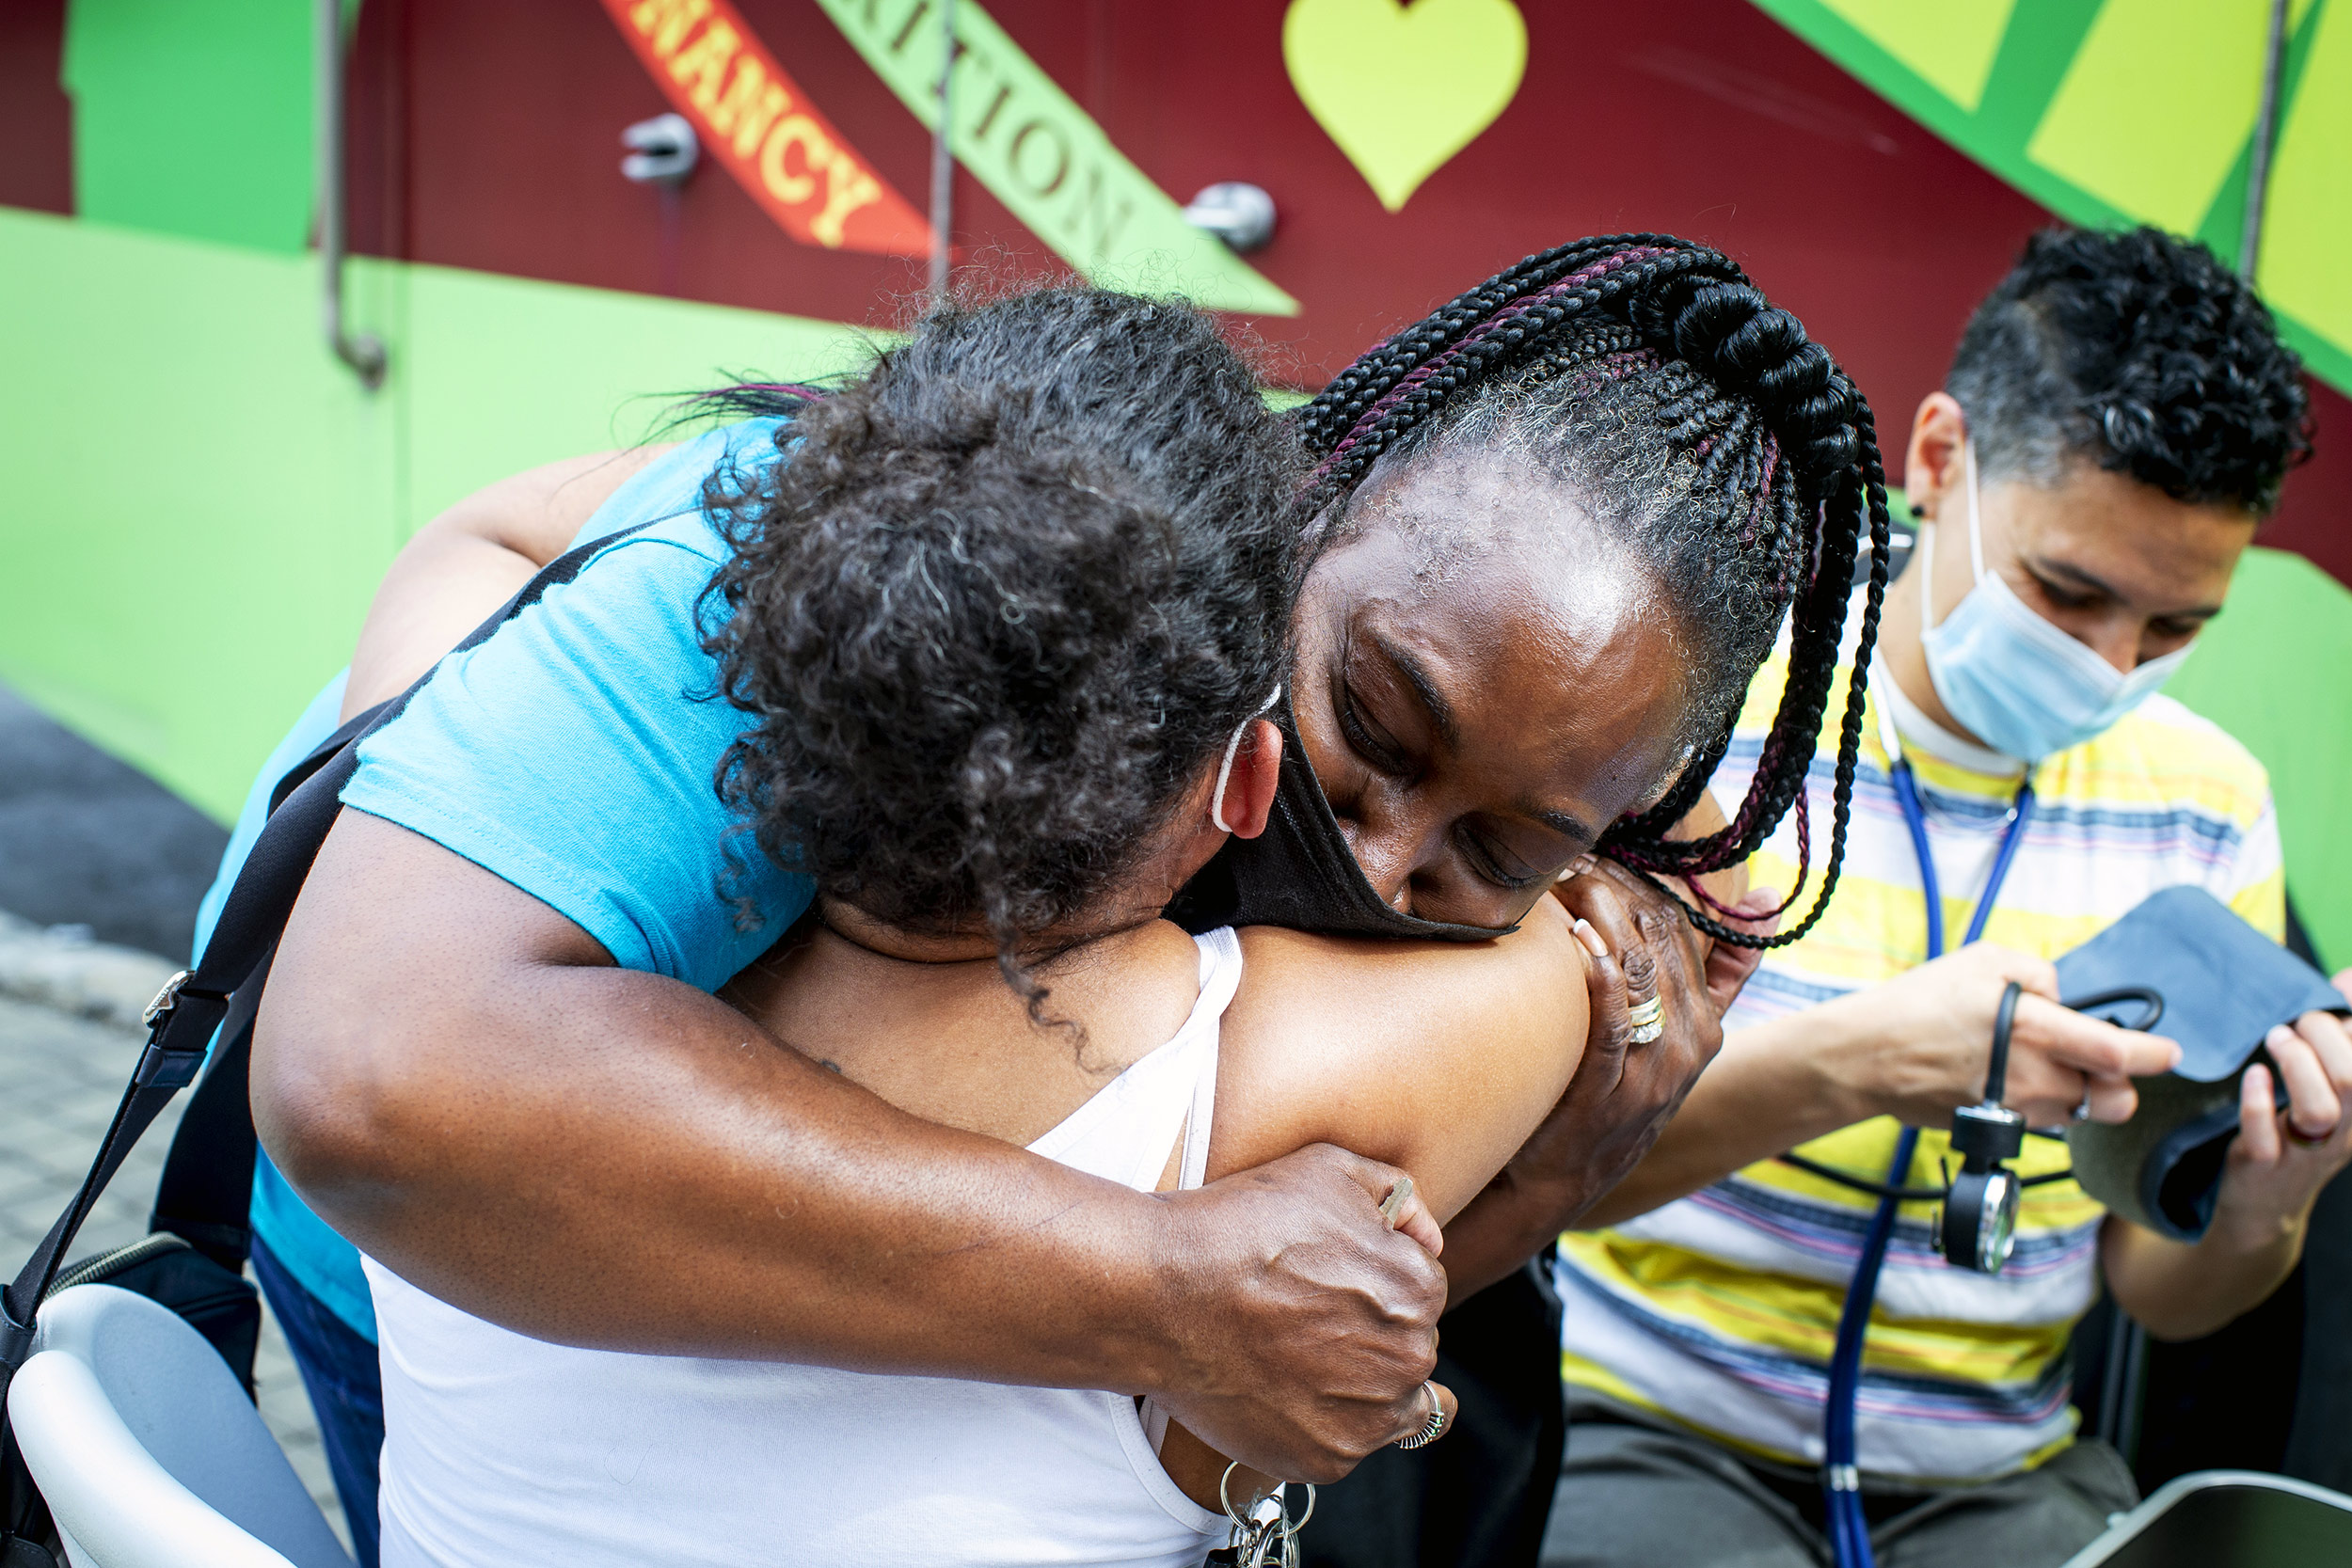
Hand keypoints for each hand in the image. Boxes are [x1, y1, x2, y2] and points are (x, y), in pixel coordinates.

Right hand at [1149, 1143, 1455, 1482]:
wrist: (1161, 1293)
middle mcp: (1408, 1358)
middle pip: (1409, 1347)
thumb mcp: (1329, 1167)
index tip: (1327, 1277)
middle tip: (1307, 1316)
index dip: (1373, 1277)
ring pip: (1391, 1405)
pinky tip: (1282, 1389)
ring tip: (1300, 1357)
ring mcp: (1368, 1417)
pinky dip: (1322, 1422)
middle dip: (1372, 1332)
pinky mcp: (1326, 1459)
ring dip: (1361, 1385)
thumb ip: (1398, 1196)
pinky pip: (1346, 1443)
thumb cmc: (1241, 1223)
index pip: (1420, 1289)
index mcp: (1418, 1289)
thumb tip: (1428, 1238)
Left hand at [1505, 863, 1762, 1229]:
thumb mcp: (1673, 1035)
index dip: (1642, 882)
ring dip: (1601, 917)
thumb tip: (1765, 897)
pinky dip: (1599, 976)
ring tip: (1564, 884)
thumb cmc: (1610, 1090)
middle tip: (1572, 860)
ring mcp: (1655, 1071)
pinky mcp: (1612, 1091)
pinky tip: (1577, 941)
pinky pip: (1613, 1022)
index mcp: (1707, 1022)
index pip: (1687, 926)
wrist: (1566, 1174)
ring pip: (1640, 970)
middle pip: (1661, 938)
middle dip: (1616, 889)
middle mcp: (1691, 1043)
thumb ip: (1717, 975)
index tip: (1602, 853)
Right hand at [1832, 943, 2180, 1127]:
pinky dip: (2042, 1104)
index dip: (2155, 1055)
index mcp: (2038, 1030)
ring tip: (2042, 1065)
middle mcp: (2037, 1079)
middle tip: (2103, 1063)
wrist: (1866, 1058)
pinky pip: (2043, 1121)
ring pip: (2081, 1114)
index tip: (2168, 1052)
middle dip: (2122, 1085)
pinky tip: (2011, 1080)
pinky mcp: (2000, 1128)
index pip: (2121, 1055)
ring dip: (2079, 1093)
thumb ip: (2038, 974)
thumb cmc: (1917, 1005)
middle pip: (2117, 1102)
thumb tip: (2061, 1000)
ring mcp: (2019, 1110)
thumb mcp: (1981, 960)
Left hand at [2208, 992, 2351, 1251]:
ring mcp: (2307, 1151)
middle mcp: (2347, 1130)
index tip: (2341, 992)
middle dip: (2322, 1037)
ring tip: (2274, 1040)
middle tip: (2293, 1024)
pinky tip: (2254, 1074)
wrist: (2265, 1203)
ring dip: (2294, 1063)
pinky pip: (2265, 1133)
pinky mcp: (2264, 1164)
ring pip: (2319, 1108)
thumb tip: (2348, 977)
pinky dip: (2257, 1099)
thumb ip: (2340, 1035)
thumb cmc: (2297, 1128)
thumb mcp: (2327, 1084)